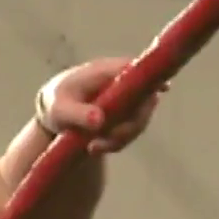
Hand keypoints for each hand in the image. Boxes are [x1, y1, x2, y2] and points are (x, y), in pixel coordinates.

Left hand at [37, 56, 163, 154]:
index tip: (164, 88)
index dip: (152, 78)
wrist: (54, 116)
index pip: (135, 69)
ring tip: (93, 148)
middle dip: (129, 126)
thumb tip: (99, 120)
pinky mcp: (125, 118)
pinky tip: (94, 148)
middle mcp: (122, 84)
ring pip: (139, 120)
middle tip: (103, 142)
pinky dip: (116, 144)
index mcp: (107, 71)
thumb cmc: (56, 104)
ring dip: (120, 139)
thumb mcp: (59, 109)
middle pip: (145, 100)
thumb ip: (77, 114)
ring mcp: (127, 101)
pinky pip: (130, 132)